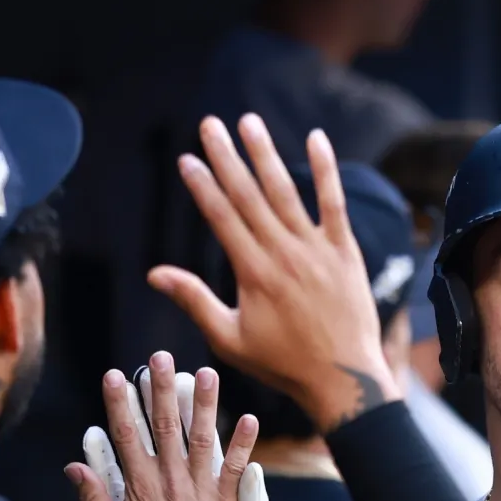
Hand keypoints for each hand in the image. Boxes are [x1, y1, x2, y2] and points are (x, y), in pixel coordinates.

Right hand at [64, 352, 259, 500]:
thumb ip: (94, 498)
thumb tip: (74, 465)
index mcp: (139, 487)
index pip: (125, 436)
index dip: (118, 403)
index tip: (113, 375)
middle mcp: (169, 482)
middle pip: (164, 427)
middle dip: (160, 389)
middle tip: (160, 357)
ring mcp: (199, 492)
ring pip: (202, 439)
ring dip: (204, 405)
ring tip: (206, 374)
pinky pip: (236, 470)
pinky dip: (244, 446)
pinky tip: (250, 419)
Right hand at [150, 114, 402, 432]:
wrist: (344, 378)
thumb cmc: (283, 363)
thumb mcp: (229, 339)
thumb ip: (194, 300)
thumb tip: (155, 273)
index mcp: (253, 273)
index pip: (222, 217)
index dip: (202, 186)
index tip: (186, 159)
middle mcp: (284, 254)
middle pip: (249, 196)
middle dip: (226, 157)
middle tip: (209, 124)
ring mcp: (317, 249)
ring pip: (287, 191)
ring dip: (266, 154)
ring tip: (249, 123)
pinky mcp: (345, 251)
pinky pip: (334, 203)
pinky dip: (325, 170)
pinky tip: (316, 139)